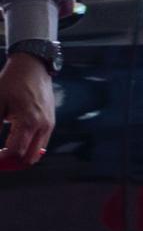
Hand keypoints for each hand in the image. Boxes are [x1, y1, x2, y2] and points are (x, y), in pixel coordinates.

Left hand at [0, 50, 55, 165]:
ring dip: (21, 156)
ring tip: (4, 151)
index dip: (1, 160)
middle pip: (29, 158)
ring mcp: (49, 124)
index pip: (15, 152)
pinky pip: (40, 143)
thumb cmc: (12, 82)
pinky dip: (28, 147)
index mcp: (29, 122)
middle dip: (12, 163)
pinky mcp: (50, 122)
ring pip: (36, 153)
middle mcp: (43, 126)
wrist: (33, 67)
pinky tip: (15, 140)